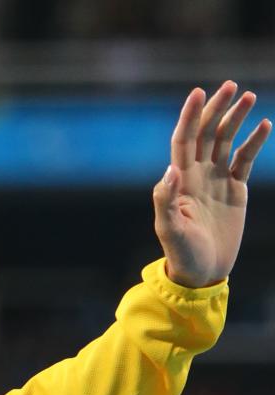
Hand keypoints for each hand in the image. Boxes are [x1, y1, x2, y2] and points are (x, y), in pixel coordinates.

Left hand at [153, 81, 270, 287]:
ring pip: (226, 141)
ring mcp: (216, 181)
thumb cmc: (182, 254)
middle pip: (206, 134)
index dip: (190, 116)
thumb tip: (171, 170)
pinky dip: (255, 142)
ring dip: (236, 119)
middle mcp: (197, 175)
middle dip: (216, 109)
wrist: (202, 272)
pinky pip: (245, 159)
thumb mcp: (170, 230)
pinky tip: (265, 125)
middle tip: (230, 86)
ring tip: (249, 97)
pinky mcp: (235, 190)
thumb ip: (166, 201)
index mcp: (180, 181)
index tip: (198, 92)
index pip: (183, 140)